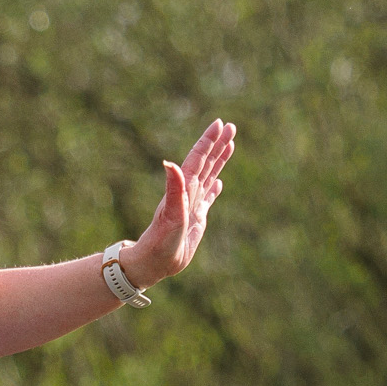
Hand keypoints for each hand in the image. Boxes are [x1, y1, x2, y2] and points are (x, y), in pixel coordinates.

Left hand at [121, 118, 235, 288]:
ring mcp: (193, 204)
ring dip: (219, 161)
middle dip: (218, 145)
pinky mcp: (196, 218)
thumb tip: (170, 163)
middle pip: (206, 163)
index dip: (208, 141)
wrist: (155, 262)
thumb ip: (173, 188)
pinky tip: (218, 184)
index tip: (220, 124)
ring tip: (230, 145)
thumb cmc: (161, 240)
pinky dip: (214, 188)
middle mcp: (189, 193)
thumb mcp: (170, 213)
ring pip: (209, 176)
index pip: (198, 159)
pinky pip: (208, 198)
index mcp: (184, 188)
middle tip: (231, 127)